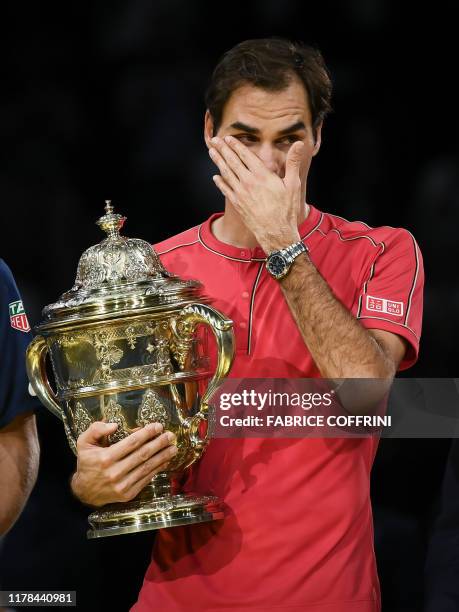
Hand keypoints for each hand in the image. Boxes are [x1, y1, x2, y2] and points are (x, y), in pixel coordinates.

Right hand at [71, 421, 176, 506]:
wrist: (84, 492)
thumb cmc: (87, 463)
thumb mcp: (84, 443)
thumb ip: (96, 430)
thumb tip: (114, 425)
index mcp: (105, 458)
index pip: (131, 443)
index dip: (146, 433)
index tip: (158, 426)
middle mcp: (115, 472)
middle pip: (142, 455)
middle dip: (159, 443)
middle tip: (171, 435)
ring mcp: (122, 485)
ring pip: (147, 468)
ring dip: (162, 457)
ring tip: (174, 448)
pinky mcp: (128, 494)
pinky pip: (146, 479)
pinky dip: (157, 470)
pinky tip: (165, 461)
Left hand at [208, 135, 303, 251]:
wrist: (276, 233)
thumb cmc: (287, 209)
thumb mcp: (293, 184)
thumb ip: (293, 162)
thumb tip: (298, 143)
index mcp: (262, 175)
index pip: (246, 155)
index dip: (236, 145)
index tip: (228, 138)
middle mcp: (248, 182)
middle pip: (232, 162)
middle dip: (222, 149)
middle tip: (214, 140)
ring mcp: (241, 194)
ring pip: (226, 174)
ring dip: (218, 162)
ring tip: (211, 152)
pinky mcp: (238, 204)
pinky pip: (226, 190)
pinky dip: (220, 182)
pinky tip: (215, 177)